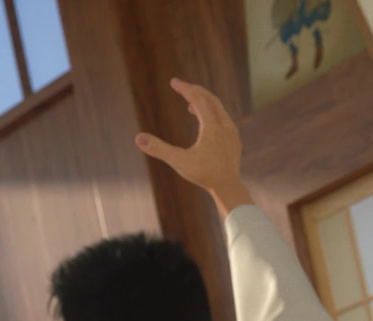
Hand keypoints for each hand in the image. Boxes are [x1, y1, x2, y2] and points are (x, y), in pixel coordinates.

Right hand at [135, 78, 252, 214]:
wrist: (228, 187)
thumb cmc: (204, 174)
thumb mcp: (178, 161)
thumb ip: (158, 149)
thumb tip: (137, 138)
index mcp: (211, 126)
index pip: (197, 99)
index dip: (185, 89)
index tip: (173, 81)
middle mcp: (224, 124)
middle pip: (209, 99)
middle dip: (194, 90)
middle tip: (181, 86)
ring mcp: (231, 131)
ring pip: (218, 108)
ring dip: (203, 102)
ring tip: (190, 105)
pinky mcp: (234, 139)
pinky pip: (223, 118)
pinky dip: (212, 113)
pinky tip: (205, 122)